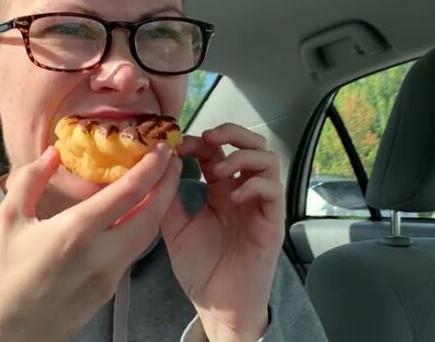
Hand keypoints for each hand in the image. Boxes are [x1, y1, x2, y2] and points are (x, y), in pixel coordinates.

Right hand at [0, 145, 181, 341]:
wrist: (11, 329)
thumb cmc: (5, 273)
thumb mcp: (8, 218)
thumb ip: (31, 180)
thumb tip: (55, 152)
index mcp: (75, 232)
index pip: (128, 194)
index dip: (151, 168)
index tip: (162, 148)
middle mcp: (101, 254)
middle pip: (151, 215)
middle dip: (168, 184)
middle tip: (173, 158)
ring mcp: (110, 275)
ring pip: (148, 235)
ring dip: (160, 206)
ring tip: (162, 180)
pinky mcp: (111, 289)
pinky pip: (134, 251)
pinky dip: (144, 225)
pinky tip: (140, 212)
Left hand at [161, 124, 284, 341]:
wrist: (218, 303)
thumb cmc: (200, 268)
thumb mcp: (174, 227)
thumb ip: (168, 198)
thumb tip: (161, 164)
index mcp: (220, 190)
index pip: (217, 150)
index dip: (201, 140)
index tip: (179, 144)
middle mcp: (242, 191)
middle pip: (250, 143)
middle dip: (231, 132)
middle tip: (209, 137)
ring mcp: (259, 204)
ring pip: (267, 159)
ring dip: (243, 156)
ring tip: (219, 170)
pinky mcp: (272, 221)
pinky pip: (273, 190)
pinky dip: (254, 185)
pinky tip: (234, 196)